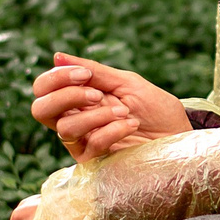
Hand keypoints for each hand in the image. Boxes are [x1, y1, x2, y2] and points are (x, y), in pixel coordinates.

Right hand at [28, 52, 191, 161]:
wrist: (179, 135)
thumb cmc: (156, 109)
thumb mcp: (126, 82)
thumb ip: (93, 71)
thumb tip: (57, 56)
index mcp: (78, 99)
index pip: (44, 89)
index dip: (56, 78)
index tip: (84, 74)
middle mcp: (75, 121)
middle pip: (40, 110)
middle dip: (65, 95)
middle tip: (96, 93)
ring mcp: (84, 143)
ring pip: (65, 128)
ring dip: (96, 114)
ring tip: (124, 111)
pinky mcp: (96, 163)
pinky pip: (91, 144)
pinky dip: (112, 130)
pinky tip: (131, 125)